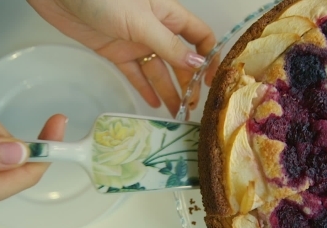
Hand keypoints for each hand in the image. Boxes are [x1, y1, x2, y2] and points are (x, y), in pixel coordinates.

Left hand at [27, 0, 217, 116]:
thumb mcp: (142, 22)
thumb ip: (169, 45)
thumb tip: (197, 64)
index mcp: (168, 15)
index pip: (199, 37)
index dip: (209, 57)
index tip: (211, 82)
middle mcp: (156, 30)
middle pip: (180, 59)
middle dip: (188, 82)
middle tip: (192, 107)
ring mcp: (136, 42)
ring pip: (158, 70)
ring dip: (168, 91)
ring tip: (176, 114)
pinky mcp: (116, 52)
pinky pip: (135, 73)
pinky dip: (144, 88)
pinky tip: (154, 104)